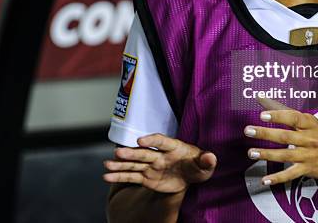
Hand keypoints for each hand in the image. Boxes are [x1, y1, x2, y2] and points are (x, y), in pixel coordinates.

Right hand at [103, 134, 217, 192]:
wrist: (189, 175)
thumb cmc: (197, 167)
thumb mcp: (205, 166)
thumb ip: (207, 161)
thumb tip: (211, 156)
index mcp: (173, 147)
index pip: (162, 141)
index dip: (152, 140)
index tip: (141, 141)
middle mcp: (159, 155)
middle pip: (144, 153)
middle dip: (131, 153)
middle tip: (118, 152)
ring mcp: (151, 165)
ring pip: (134, 164)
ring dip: (120, 164)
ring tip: (106, 165)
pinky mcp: (146, 177)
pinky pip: (131, 176)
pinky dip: (119, 176)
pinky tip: (106, 177)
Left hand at [245, 98, 317, 185]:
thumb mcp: (307, 120)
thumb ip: (283, 110)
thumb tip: (261, 99)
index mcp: (309, 124)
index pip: (293, 118)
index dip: (278, 116)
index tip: (262, 115)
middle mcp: (310, 139)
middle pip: (285, 136)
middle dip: (265, 133)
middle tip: (248, 130)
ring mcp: (308, 155)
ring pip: (285, 155)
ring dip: (267, 154)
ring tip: (251, 152)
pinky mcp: (307, 169)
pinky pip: (290, 174)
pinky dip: (277, 178)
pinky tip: (265, 180)